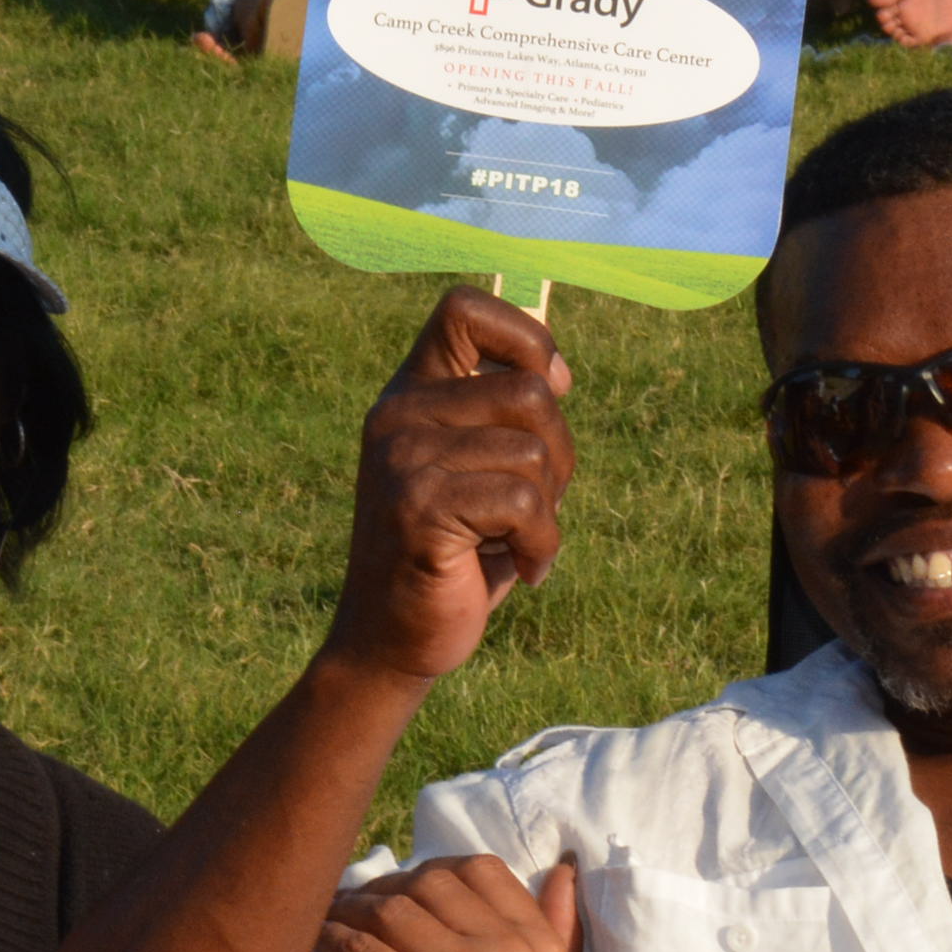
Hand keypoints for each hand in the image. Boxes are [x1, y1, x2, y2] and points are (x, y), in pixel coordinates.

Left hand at [310, 857, 579, 951]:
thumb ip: (562, 939)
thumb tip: (566, 871)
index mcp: (543, 951)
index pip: (483, 870)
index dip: (435, 872)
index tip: (407, 890)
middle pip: (433, 882)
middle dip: (390, 886)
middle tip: (360, 902)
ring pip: (393, 907)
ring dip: (353, 907)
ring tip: (335, 916)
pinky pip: (361, 943)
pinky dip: (332, 936)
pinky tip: (320, 940)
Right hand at [332, 284, 573, 690]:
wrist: (390, 642)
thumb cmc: (450, 555)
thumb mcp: (475, 470)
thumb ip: (502, 418)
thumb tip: (558, 373)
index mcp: (409, 395)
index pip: (463, 309)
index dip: (526, 338)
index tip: (550, 391)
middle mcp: (397, 416)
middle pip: (530, 390)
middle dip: (561, 454)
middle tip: (539, 505)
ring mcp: (403, 460)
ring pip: (535, 451)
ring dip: (551, 508)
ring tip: (520, 542)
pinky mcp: (418, 508)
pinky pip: (523, 501)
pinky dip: (542, 544)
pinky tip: (524, 570)